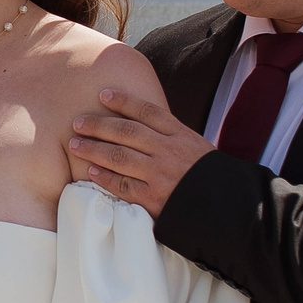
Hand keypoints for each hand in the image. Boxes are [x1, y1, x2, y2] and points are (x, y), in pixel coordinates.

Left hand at [68, 87, 218, 215]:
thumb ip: (170, 136)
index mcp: (181, 135)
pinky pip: (124, 186)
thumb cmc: (208, 177)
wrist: (228, 208)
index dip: (124, 101)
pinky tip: (90, 172)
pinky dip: (105, 178)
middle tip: (77, 122)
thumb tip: (139, 123)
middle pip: (127, 132)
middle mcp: (169, 151)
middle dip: (99, 125)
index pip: (148, 112)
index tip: (103, 95)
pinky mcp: (155, 200)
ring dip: (94, 149)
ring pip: (120, 157)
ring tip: (75, 143)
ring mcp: (161, 175)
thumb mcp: (196, 147)